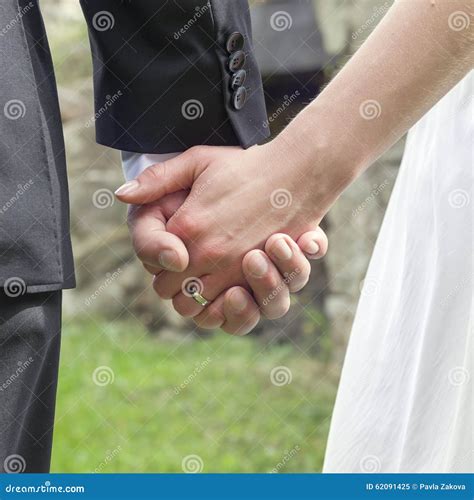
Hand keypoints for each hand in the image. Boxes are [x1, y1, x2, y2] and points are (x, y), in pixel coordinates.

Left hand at [116, 144, 326, 320]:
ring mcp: (235, 270)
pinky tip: (224, 292)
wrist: (296, 174)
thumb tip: (121, 195)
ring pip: (196, 309)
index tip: (171, 256)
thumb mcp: (197, 160)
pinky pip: (229, 312)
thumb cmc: (244, 167)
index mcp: (188, 227)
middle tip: (184, 271)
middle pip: (171, 294)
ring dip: (195, 300)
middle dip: (173, 286)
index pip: (155, 268)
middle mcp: (208, 254)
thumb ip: (156, 180)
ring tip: (203, 282)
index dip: (159, 266)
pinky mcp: (259, 278)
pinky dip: (221, 309)